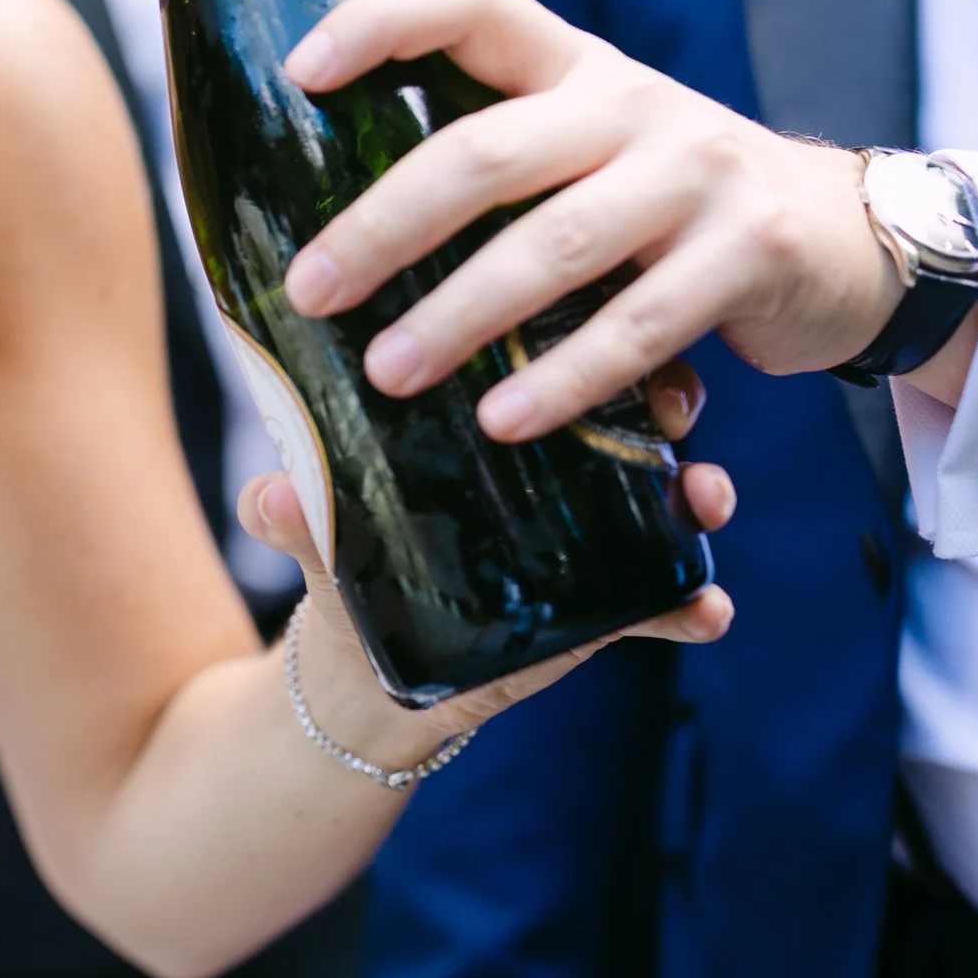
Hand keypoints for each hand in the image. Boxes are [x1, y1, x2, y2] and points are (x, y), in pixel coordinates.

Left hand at [239, 363, 735, 759]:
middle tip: (675, 405)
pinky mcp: (607, 600)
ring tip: (709, 494)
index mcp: (481, 402)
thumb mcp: (315, 526)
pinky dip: (692, 602)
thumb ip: (290, 511)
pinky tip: (708, 608)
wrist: (364, 662)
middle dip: (664, 396)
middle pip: (625, 403)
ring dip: (698, 489)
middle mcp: (551, 449)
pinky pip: (666, 597)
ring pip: (666, 490)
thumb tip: (268, 495)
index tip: (600, 315)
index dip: (573, 326)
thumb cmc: (340, 552)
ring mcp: (591, 523)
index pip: (539, 343)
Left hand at [278, 0, 905, 445]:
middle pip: (485, 151)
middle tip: (310, 289)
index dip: (383, 22)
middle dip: (385, 225)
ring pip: (554, 244)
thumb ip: (496, 168)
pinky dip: (566, 378)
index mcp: (573, 65)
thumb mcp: (589, 151)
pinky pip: (640, 324)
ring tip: (388, 370)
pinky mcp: (751, 251)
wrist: (848, 235)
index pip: (471, 2)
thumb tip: (332, 245)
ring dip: (460, 315)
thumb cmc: (668, 203)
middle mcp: (631, 103)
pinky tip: (503, 420)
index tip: (299, 72)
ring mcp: (698, 171)